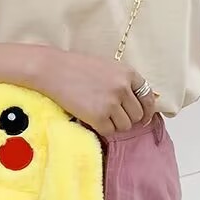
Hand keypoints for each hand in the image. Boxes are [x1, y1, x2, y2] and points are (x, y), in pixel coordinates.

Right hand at [36, 48, 155, 135]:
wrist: (52, 70)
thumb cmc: (76, 67)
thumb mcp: (107, 67)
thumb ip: (123, 81)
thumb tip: (136, 102)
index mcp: (128, 73)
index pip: (148, 98)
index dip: (146, 110)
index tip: (142, 118)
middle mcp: (123, 88)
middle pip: (137, 115)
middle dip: (126, 118)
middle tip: (111, 115)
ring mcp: (111, 103)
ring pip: (124, 126)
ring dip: (113, 124)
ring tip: (98, 114)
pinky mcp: (98, 116)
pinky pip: (108, 131)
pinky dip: (100, 128)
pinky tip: (90, 118)